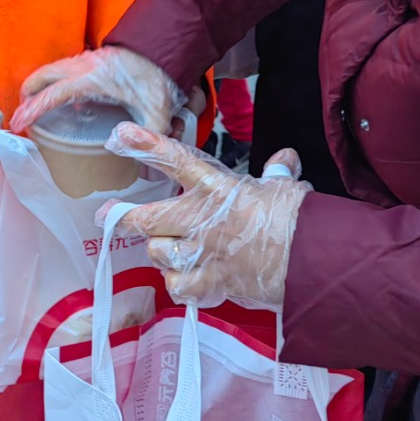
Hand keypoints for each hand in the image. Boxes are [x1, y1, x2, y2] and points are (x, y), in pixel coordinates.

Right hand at [12, 47, 185, 135]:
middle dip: (28, 95)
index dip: (33, 109)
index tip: (18, 123)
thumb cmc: (158, 75)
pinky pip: (65, 69)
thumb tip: (137, 158)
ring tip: (37, 109)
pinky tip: (69, 102)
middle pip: (44, 76)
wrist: (166, 45)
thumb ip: (147, 136)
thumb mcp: (156, 110)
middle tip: (21, 116)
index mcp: (92, 78)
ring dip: (41, 87)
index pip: (54, 93)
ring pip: (53, 70)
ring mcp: (88, 59)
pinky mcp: (94, 58)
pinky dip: (56, 82)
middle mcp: (84, 66)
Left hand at [101, 125, 309, 309]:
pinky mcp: (211, 284)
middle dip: (123, 218)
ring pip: (158, 253)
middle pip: (147, 219)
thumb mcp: (286, 189)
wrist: (312, 261)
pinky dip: (180, 284)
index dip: (146, 145)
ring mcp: (202, 254)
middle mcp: (201, 220)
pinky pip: (178, 286)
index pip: (176, 159)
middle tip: (107, 216)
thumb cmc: (300, 221)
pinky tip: (187, 278)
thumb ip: (277, 173)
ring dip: (160, 251)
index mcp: (218, 189)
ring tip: (168, 248)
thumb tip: (285, 158)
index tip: (120, 134)